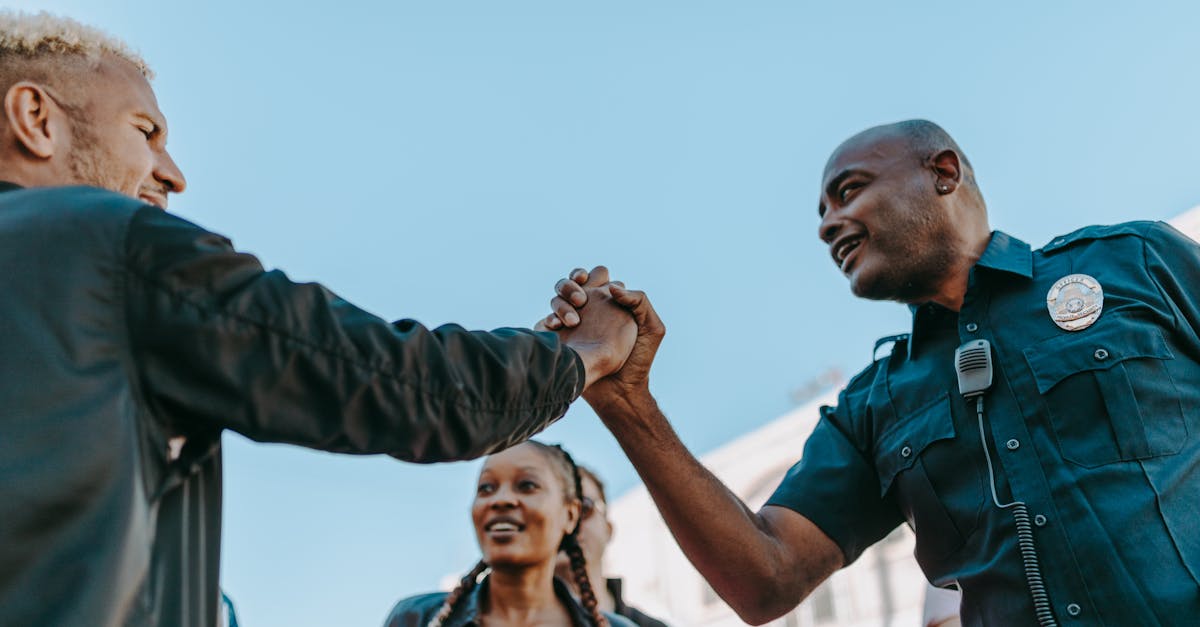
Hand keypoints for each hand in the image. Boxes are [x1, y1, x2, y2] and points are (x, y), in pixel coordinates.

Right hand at [539, 266, 664, 406]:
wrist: (618, 392)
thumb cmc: (639, 362)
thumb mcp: (652, 329)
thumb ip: (639, 301)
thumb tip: (612, 288)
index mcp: (609, 304)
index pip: (596, 275)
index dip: (593, 275)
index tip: (595, 287)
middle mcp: (588, 311)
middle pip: (570, 283)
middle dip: (570, 284)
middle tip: (582, 301)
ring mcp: (569, 324)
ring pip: (556, 298)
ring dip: (561, 302)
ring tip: (573, 322)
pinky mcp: (556, 339)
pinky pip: (543, 321)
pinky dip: (548, 321)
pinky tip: (559, 329)